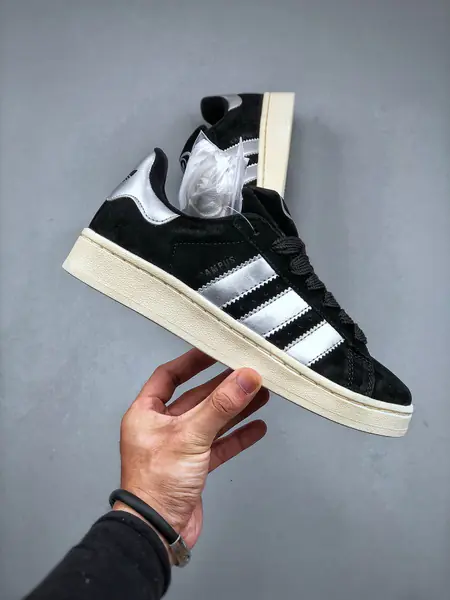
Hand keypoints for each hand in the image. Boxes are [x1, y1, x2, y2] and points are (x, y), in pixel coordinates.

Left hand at [114, 348, 268, 549]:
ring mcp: (179, 447)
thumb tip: (246, 377)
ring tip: (260, 394)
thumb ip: (221, 405)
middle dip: (223, 386)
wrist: (158, 532)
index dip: (191, 362)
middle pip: (196, 398)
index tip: (214, 349)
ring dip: (235, 409)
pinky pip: (219, 445)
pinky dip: (237, 436)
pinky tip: (256, 427)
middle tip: (246, 372)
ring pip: (211, 421)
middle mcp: (161, 427)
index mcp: (146, 413)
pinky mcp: (194, 467)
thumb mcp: (190, 435)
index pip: (169, 376)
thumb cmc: (156, 483)